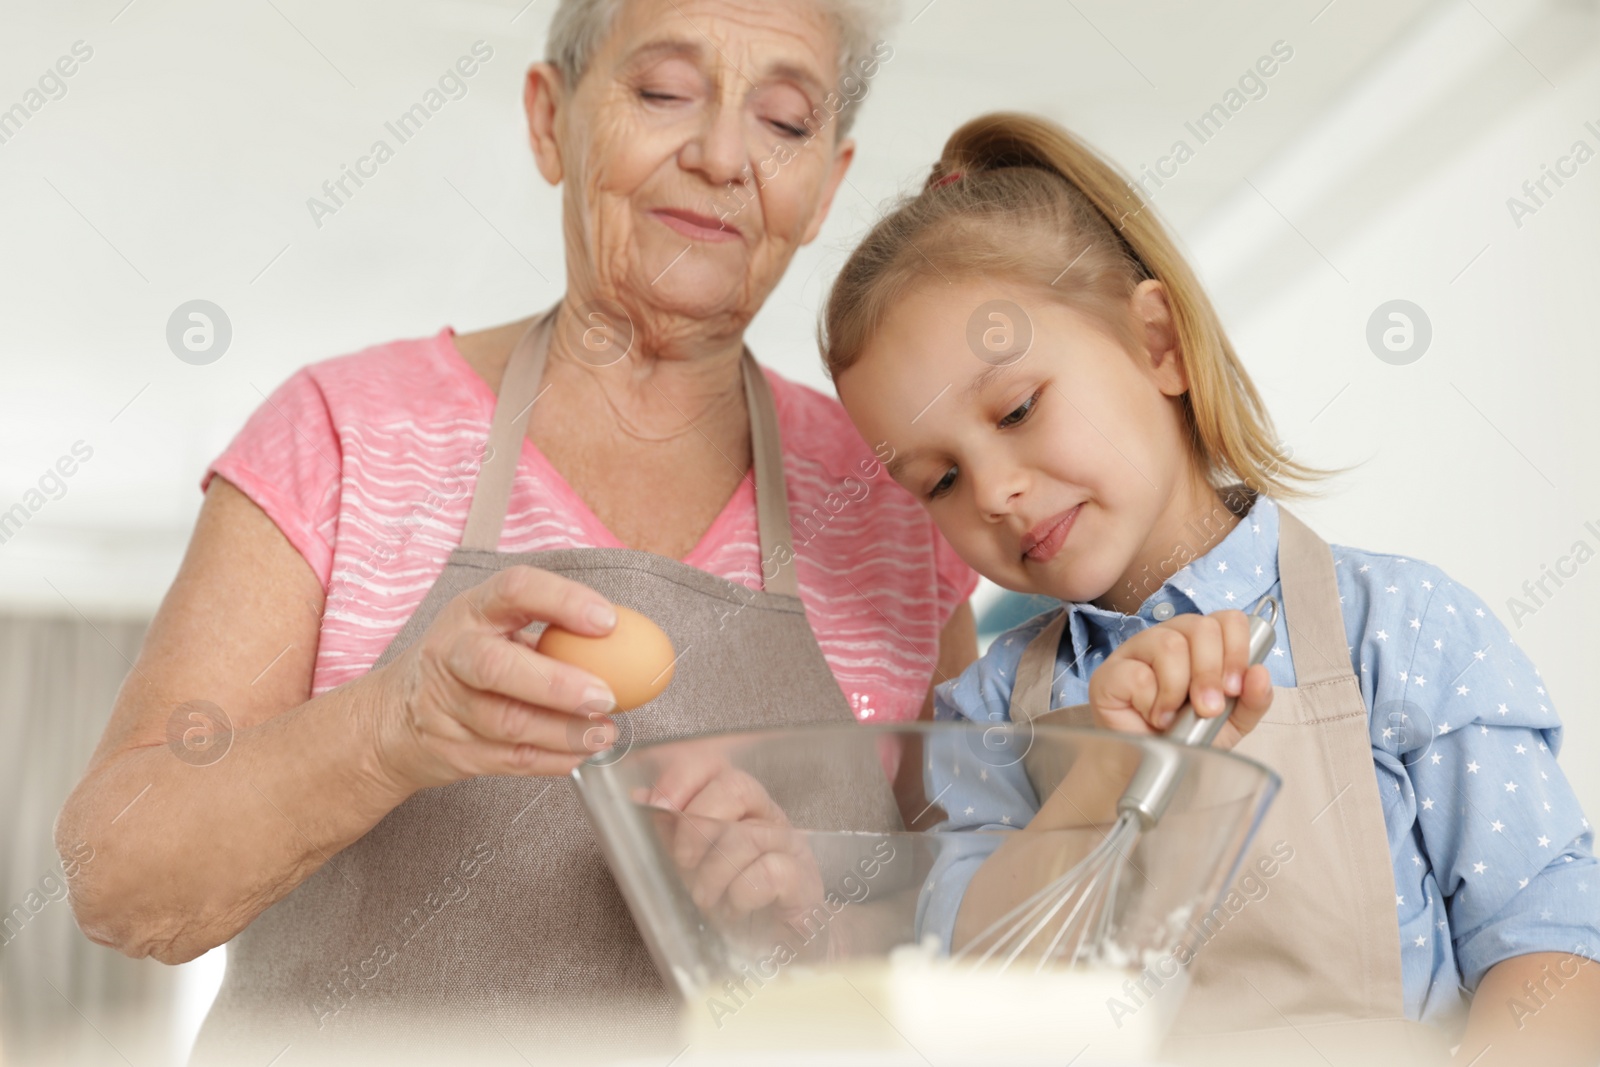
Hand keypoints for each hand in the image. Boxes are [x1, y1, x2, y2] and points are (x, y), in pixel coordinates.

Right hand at [371, 565, 622, 788]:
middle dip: (557, 684)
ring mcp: (446, 705)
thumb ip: (550, 631)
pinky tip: (582, 754)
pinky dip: (554, 760)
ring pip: (507, 722)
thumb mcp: (495, 628)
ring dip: (565, 731)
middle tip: (606, 696)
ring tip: (605, 732)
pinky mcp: (453, 751)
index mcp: (473, 610)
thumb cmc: (466, 663)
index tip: (607, 621)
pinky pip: (510, 759)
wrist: (394, 718)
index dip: (563, 601)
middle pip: (496, 667)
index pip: (516, 589)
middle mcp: (452, 653)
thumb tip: (628, 640)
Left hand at [642, 757, 824, 929]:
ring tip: (706, 900)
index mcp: (737, 806)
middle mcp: (766, 816)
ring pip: (745, 835)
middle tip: (683, 861)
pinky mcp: (803, 879)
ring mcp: (789, 845)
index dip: (683, 777)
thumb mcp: (691, 866)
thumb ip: (669, 833)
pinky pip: (769, 871)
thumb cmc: (731, 903)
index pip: (714, 764)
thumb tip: (638, 799)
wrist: (780, 952)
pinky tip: (736, 909)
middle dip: (696, 824)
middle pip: (736, 786)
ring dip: (712, 874)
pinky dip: (741, 894)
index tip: (658, 805)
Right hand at [1087, 610, 1272, 750]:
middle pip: (1200, 626)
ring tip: (1175, 716)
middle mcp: (1169, 637)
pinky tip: (1152, 717)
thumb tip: (1261, 673)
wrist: (1148, 767)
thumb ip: (1253, 700)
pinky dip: (1152, 703)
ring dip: (1179, 688)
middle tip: (1209, 708)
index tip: (1235, 687)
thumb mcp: (1232, 722)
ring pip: (1169, 644)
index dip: (1237, 649)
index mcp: (1201, 644)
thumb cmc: (1186, 738)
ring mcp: (1137, 651)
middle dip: (1210, 672)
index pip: (1227, 620)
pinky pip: (1138, 674)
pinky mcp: (1110, 672)